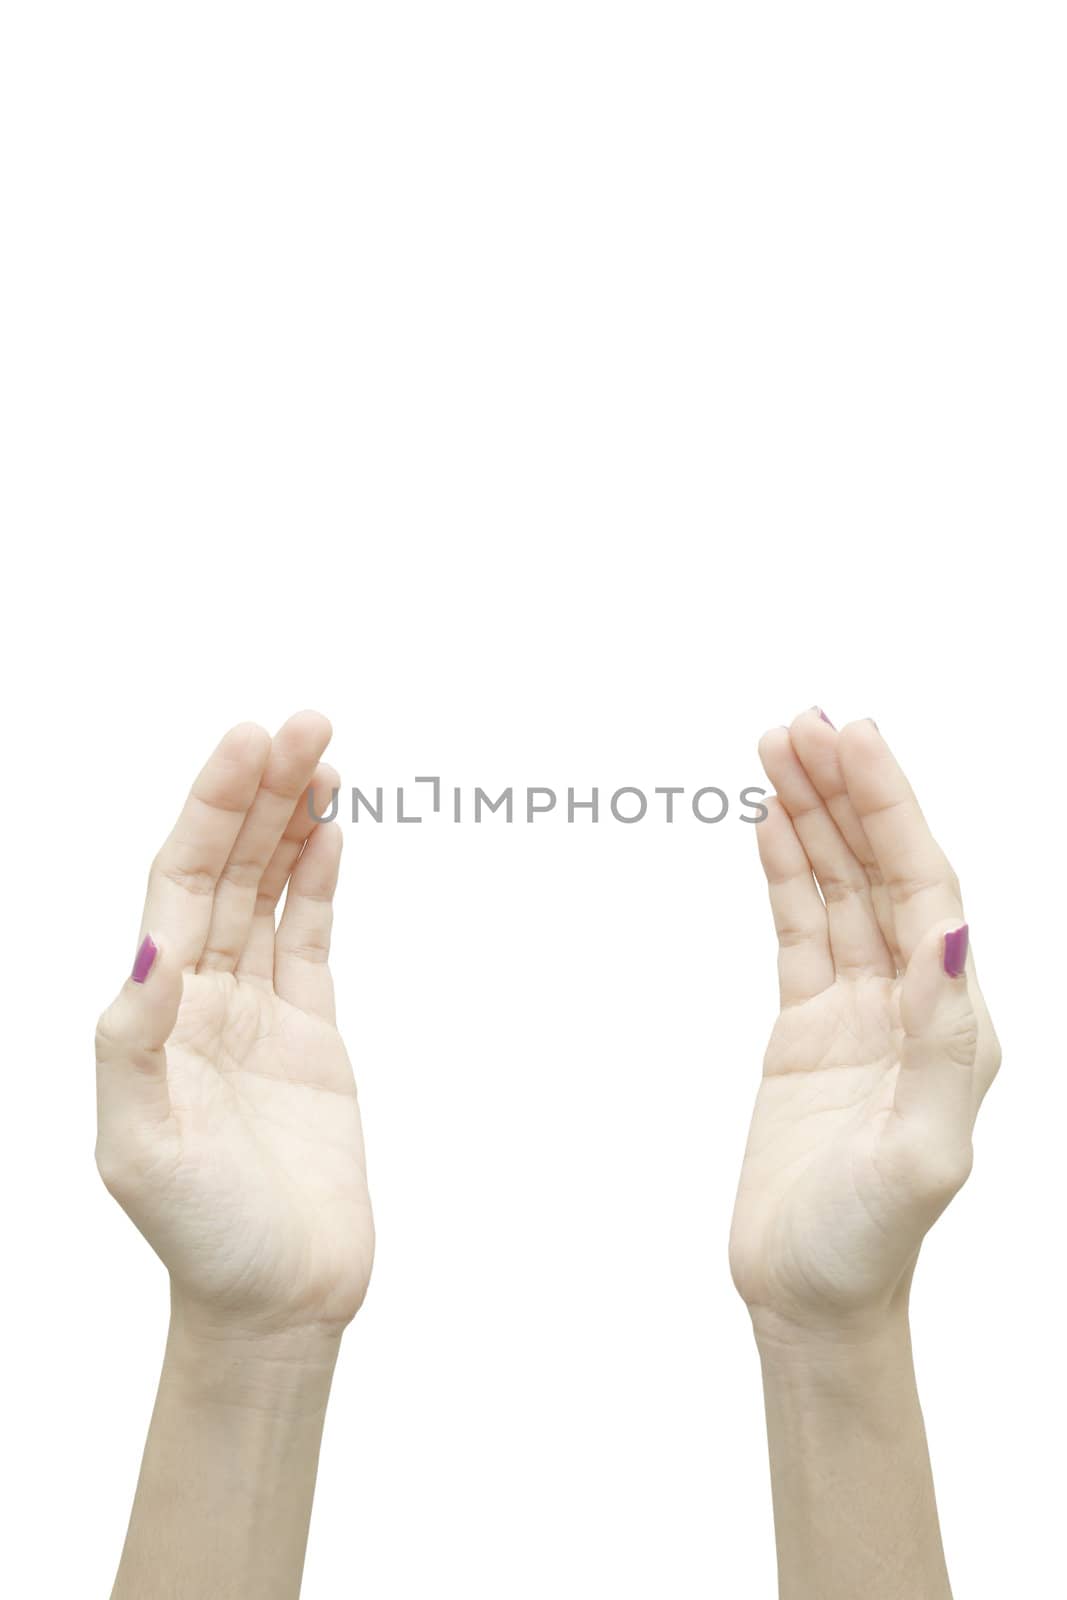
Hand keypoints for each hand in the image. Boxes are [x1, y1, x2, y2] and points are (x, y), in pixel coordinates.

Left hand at [95, 713, 372, 1336]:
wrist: (278, 1302)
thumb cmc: (203, 1237)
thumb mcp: (143, 1148)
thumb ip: (134, 1044)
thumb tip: (146, 950)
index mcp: (155, 1011)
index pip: (181, 883)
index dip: (213, 810)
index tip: (249, 745)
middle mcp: (201, 997)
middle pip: (229, 869)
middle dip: (261, 793)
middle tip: (304, 722)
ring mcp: (258, 1010)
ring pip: (271, 891)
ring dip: (293, 821)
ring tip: (324, 752)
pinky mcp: (312, 1033)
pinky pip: (311, 938)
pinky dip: (319, 882)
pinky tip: (330, 830)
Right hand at [729, 712, 999, 1335]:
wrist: (810, 1300)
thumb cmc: (867, 1244)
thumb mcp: (920, 1154)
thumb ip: (942, 1044)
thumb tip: (950, 935)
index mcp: (952, 1021)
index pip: (923, 886)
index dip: (888, 809)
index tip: (852, 742)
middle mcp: (912, 1002)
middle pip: (880, 870)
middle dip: (846, 793)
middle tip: (802, 723)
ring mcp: (857, 1008)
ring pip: (836, 889)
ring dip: (812, 818)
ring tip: (777, 748)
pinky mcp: (807, 1025)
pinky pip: (797, 928)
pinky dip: (785, 871)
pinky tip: (770, 823)